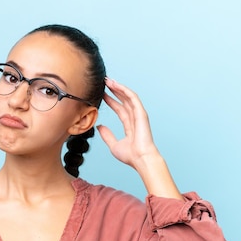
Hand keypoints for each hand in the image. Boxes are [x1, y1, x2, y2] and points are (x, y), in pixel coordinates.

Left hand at [97, 78, 182, 198]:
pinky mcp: (141, 113)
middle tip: (104, 82)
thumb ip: (107, 135)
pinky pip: (133, 98)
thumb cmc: (131, 156)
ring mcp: (138, 115)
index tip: (102, 94)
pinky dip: (124, 90)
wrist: (141, 159)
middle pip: (123, 100)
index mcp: (130, 125)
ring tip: (108, 80)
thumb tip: (99, 127)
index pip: (119, 109)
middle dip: (114, 91)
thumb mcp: (113, 145)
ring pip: (127, 97)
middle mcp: (134, 118)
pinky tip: (116, 85)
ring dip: (118, 88)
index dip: (111, 101)